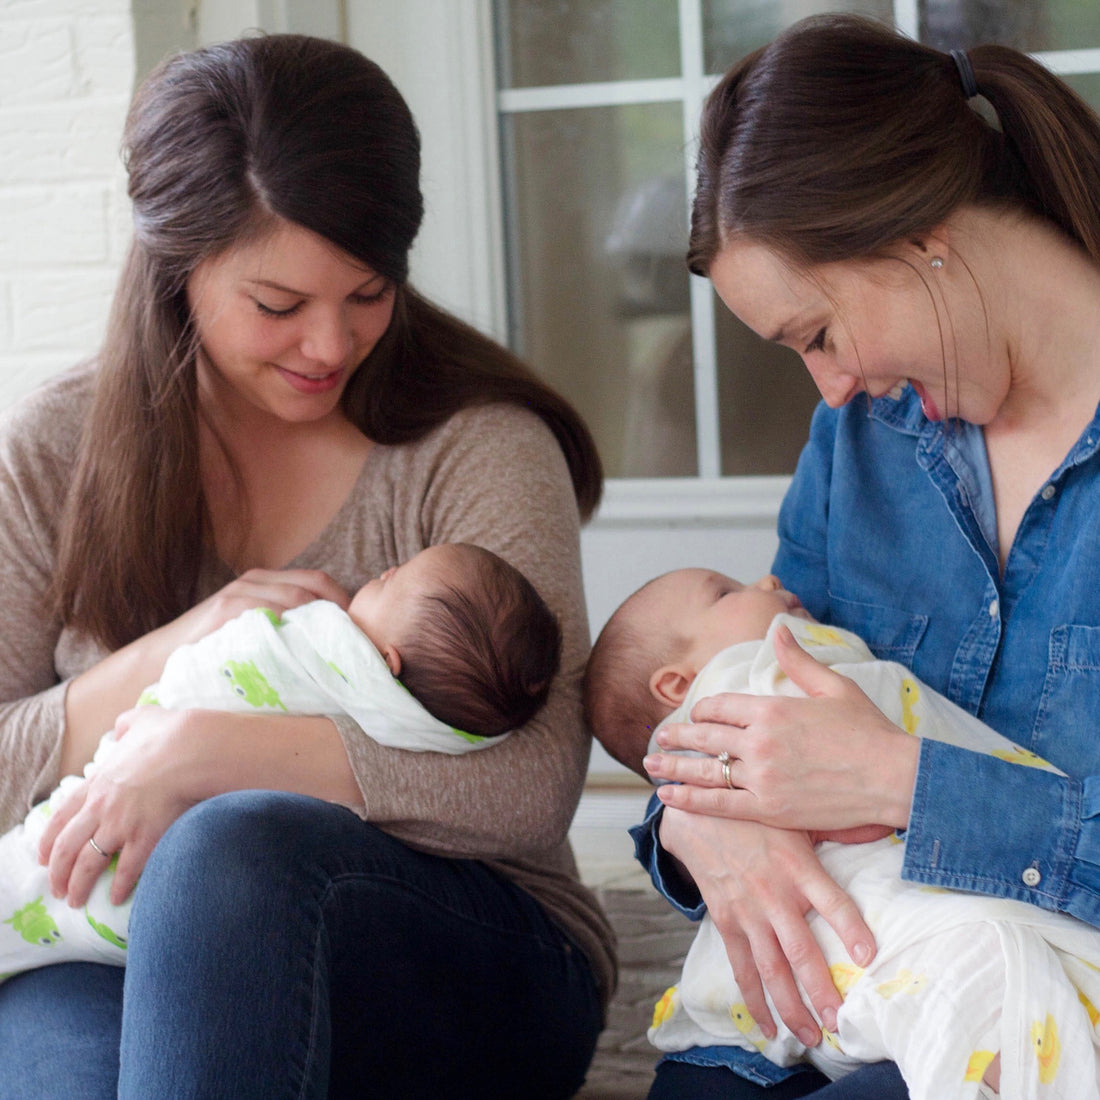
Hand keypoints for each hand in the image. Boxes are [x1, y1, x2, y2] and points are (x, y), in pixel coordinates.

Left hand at [39, 707, 197, 906]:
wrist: (193, 749)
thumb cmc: (170, 734)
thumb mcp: (141, 720)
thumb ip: (127, 725)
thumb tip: (123, 728)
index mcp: (98, 782)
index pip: (62, 816)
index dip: (48, 840)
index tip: (42, 856)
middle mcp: (102, 808)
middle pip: (68, 847)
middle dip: (58, 872)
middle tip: (57, 888)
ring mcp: (121, 825)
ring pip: (89, 863)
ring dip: (79, 886)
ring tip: (76, 900)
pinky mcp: (145, 837)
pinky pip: (126, 870)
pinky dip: (120, 886)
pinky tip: (117, 898)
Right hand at [170, 568, 349, 647]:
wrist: (161, 659)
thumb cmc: (215, 651)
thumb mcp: (255, 630)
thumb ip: (285, 626)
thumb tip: (330, 644)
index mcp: (265, 581)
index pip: (318, 580)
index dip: (343, 600)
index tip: (358, 628)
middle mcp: (255, 580)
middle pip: (313, 584)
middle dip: (339, 610)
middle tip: (355, 639)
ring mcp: (241, 591)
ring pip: (297, 598)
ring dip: (321, 621)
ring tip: (337, 646)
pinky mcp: (228, 609)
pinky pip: (272, 612)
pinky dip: (293, 628)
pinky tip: (305, 649)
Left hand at [645, 625, 918, 831]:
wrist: (894, 777)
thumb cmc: (869, 730)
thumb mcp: (834, 685)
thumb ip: (798, 659)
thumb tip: (777, 628)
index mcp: (772, 708)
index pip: (720, 706)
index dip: (702, 710)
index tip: (695, 715)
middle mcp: (760, 741)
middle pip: (706, 736)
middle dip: (679, 737)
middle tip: (659, 740)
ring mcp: (762, 776)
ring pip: (705, 770)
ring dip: (673, 768)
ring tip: (651, 766)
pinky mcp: (770, 809)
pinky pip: (719, 805)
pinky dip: (689, 801)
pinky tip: (668, 798)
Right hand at [659, 806, 875, 1043]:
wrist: (698, 813)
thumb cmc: (757, 815)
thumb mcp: (798, 816)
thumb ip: (839, 827)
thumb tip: (883, 825)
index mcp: (797, 866)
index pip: (832, 902)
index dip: (851, 929)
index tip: (869, 957)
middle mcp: (773, 893)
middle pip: (801, 950)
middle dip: (821, 992)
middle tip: (840, 1023)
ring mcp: (748, 911)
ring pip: (771, 969)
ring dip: (791, 1008)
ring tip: (811, 1036)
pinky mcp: (726, 921)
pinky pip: (741, 968)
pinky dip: (754, 1001)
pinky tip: (768, 1027)